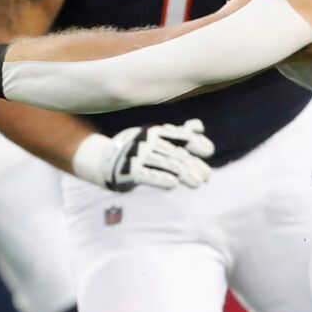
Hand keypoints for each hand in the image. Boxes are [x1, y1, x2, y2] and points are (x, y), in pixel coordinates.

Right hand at [72, 120, 213, 191]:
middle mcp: (148, 142)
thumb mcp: (156, 138)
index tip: (209, 152)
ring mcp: (137, 156)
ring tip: (198, 184)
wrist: (103, 161)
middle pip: (176, 153)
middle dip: (193, 165)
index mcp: (156, 132)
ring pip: (165, 164)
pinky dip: (160, 179)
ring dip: (184, 174)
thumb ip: (178, 134)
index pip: (181, 136)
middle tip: (207, 177)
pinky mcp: (128, 172)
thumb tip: (199, 126)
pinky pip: (147, 175)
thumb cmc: (136, 150)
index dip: (196, 142)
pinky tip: (173, 185)